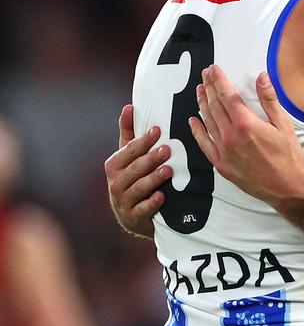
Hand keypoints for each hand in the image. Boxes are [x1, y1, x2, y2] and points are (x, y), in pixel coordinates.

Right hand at [104, 105, 171, 237]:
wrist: (132, 216)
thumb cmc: (132, 179)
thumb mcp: (128, 158)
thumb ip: (128, 133)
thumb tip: (129, 107)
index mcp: (113, 166)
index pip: (127, 151)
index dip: (142, 141)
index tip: (157, 130)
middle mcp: (115, 183)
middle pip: (134, 169)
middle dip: (150, 159)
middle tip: (167, 149)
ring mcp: (123, 202)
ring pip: (138, 188)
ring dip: (153, 179)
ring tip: (168, 170)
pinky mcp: (133, 218)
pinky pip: (142, 210)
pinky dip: (152, 203)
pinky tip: (162, 196)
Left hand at [189, 66, 303, 206]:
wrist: (286, 187)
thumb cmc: (288, 156)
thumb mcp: (283, 124)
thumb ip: (270, 100)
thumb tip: (261, 77)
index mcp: (246, 123)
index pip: (228, 95)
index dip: (219, 80)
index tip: (213, 69)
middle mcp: (230, 135)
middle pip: (215, 106)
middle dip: (209, 88)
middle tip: (205, 76)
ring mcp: (223, 151)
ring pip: (208, 121)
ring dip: (202, 104)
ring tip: (199, 91)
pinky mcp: (221, 164)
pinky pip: (204, 144)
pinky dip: (197, 131)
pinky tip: (193, 120)